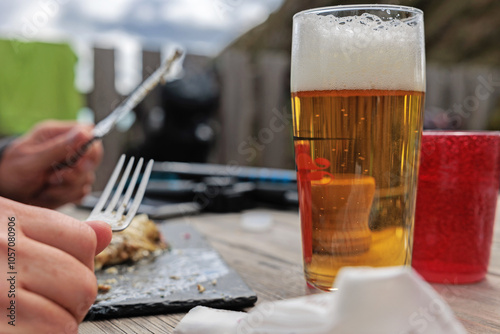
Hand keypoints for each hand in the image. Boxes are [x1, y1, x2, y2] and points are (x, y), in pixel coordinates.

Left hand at [0, 120, 102, 208]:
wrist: (5, 191)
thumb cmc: (12, 170)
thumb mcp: (32, 158)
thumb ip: (59, 147)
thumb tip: (84, 133)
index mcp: (58, 135)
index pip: (89, 133)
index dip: (90, 147)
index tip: (78, 161)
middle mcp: (68, 151)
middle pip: (92, 159)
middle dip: (76, 172)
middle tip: (58, 176)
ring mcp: (71, 169)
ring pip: (87, 179)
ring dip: (67, 187)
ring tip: (47, 185)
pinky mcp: (71, 186)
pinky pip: (81, 193)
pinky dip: (66, 196)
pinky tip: (50, 193)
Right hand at [0, 197, 111, 333]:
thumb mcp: (2, 230)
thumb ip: (52, 232)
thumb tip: (104, 231)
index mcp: (10, 220)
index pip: (83, 241)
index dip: (81, 264)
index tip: (64, 275)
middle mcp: (6, 250)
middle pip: (82, 282)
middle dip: (72, 300)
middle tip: (47, 304)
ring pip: (66, 319)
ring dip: (54, 326)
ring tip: (29, 320)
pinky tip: (21, 330)